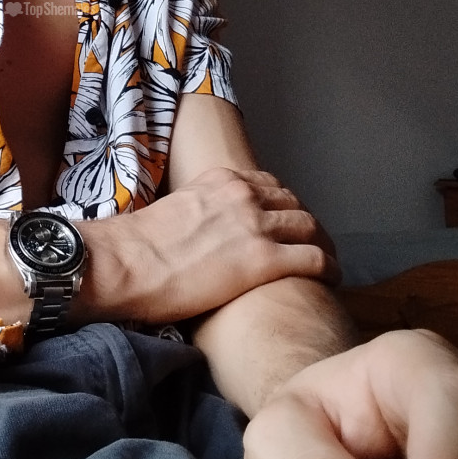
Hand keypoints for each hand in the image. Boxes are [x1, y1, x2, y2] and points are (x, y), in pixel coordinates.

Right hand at [84, 165, 338, 324]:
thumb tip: (203, 233)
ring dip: (325, 245)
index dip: (285, 206)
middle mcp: (244, 195)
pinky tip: (332, 279)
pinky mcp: (263, 261)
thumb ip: (200, 212)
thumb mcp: (175, 209)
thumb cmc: (138, 246)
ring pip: (311, 228)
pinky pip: (314, 259)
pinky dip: (329, 267)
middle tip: (313, 245)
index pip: (270, 185)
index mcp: (221, 179)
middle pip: (295, 205)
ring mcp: (256, 226)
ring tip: (329, 263)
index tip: (288, 223)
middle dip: (308, 225)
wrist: (125, 263)